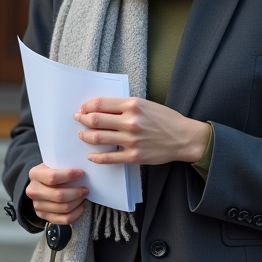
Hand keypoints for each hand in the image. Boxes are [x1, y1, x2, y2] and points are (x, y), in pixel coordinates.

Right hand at [25, 163, 88, 224]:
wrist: (41, 183)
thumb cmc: (52, 171)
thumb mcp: (53, 163)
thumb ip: (64, 164)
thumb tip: (84, 165)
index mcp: (35, 174)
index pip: (52, 177)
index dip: (69, 176)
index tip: (80, 173)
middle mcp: (33, 191)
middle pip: (59, 196)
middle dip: (76, 192)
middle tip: (85, 189)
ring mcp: (37, 205)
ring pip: (63, 208)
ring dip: (78, 202)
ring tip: (83, 196)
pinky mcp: (43, 215)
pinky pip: (64, 219)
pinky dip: (76, 213)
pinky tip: (80, 206)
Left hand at [75, 97, 211, 166]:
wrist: (184, 138)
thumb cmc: (165, 119)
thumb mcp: (146, 104)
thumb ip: (124, 106)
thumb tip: (102, 108)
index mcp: (133, 105)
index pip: (100, 104)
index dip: (87, 106)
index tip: (83, 108)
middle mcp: (130, 122)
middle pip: (95, 120)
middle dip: (82, 119)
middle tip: (78, 119)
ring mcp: (131, 140)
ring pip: (98, 138)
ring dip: (85, 136)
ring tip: (82, 135)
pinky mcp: (134, 156)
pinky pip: (109, 157)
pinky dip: (96, 157)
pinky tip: (91, 155)